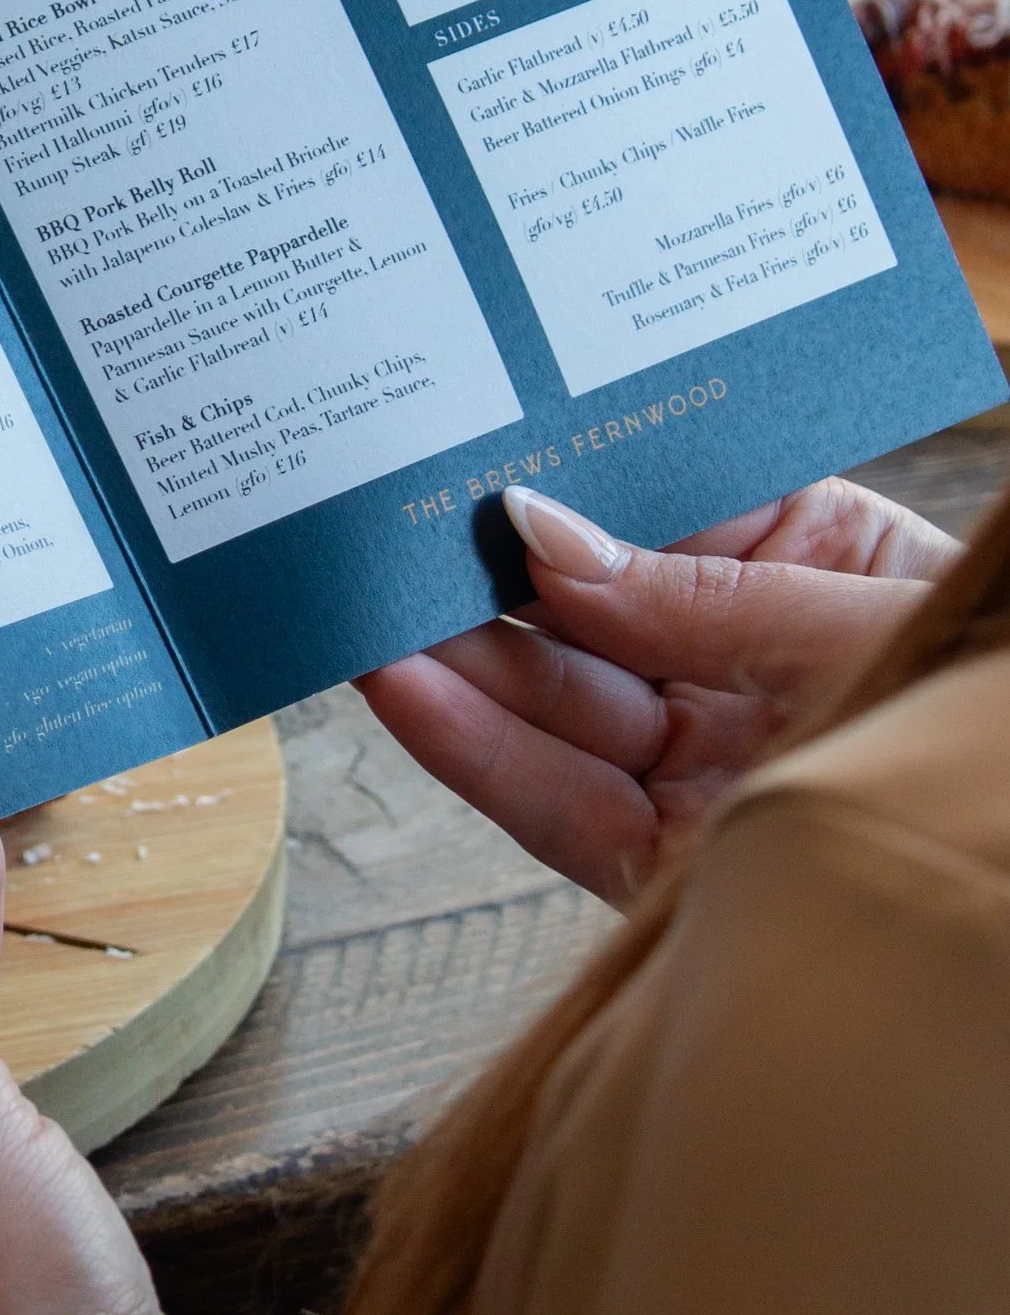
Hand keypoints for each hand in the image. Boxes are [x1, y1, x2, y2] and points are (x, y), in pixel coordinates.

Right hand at [357, 476, 958, 905]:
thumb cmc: (982, 709)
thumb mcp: (856, 615)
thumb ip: (697, 593)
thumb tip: (544, 535)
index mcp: (806, 566)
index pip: (655, 513)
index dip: (564, 484)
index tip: (469, 450)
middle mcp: (737, 665)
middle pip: (581, 611)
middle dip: (478, 572)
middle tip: (382, 524)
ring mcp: (695, 764)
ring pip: (548, 704)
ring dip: (451, 657)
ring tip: (365, 602)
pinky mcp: (658, 864)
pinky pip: (549, 804)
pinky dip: (472, 749)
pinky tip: (406, 690)